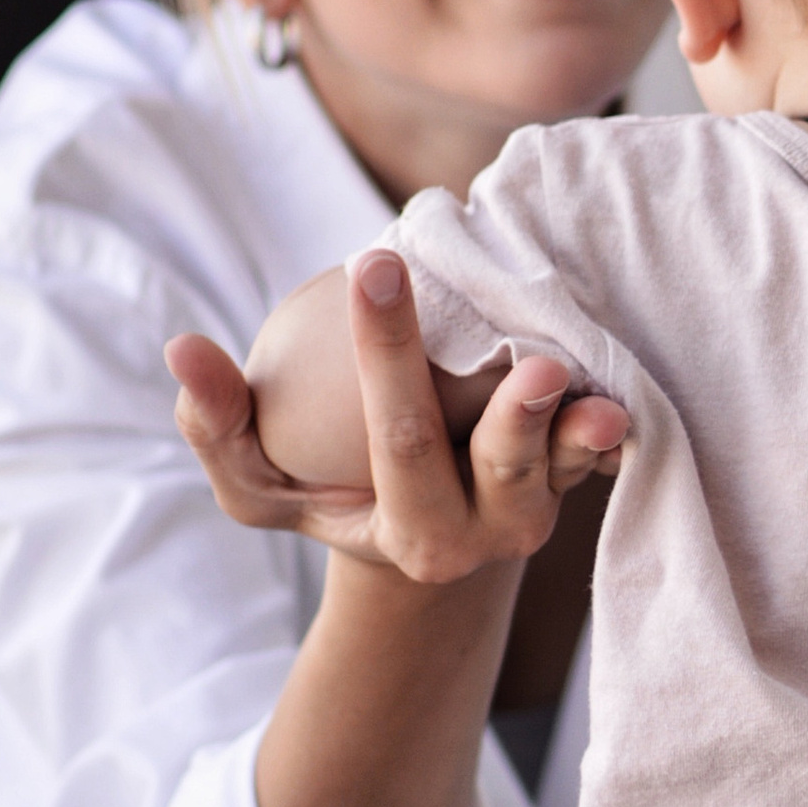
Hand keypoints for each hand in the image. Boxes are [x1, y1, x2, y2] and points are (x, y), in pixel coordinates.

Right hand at [167, 250, 627, 585]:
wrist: (420, 519)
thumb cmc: (322, 487)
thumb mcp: (256, 477)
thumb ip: (216, 423)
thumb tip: (183, 350)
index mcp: (413, 539)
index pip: (398, 446)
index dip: (386, 360)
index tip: (372, 267)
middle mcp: (488, 532)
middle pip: (500, 469)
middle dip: (513, 420)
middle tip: (524, 361)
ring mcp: (545, 502)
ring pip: (568, 465)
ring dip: (581, 430)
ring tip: (596, 397)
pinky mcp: (582, 470)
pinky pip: (602, 444)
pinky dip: (611, 414)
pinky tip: (624, 380)